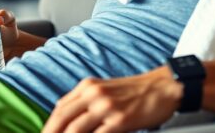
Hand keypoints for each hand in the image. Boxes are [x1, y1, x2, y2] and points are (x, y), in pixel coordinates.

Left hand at [43, 66, 181, 132]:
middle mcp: (94, 94)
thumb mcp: (106, 88)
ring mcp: (106, 107)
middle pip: (62, 119)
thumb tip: (65, 115)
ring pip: (75, 130)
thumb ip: (86, 99)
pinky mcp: (120, 120)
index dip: (49, 125)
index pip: (60, 108)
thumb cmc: (137, 91)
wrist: (164, 87)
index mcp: (88, 86)